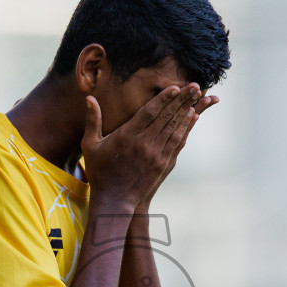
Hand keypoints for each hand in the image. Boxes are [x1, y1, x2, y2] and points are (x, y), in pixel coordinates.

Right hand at [81, 85, 213, 207]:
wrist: (114, 200)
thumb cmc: (100, 171)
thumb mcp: (90, 145)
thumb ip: (93, 120)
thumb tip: (89, 98)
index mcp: (127, 136)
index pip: (149, 112)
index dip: (163, 99)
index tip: (174, 86)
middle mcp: (144, 144)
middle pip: (166, 117)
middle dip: (181, 100)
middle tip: (194, 86)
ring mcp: (156, 155)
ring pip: (174, 128)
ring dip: (186, 111)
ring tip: (197, 97)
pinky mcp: (163, 164)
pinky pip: (177, 142)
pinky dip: (185, 128)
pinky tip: (192, 117)